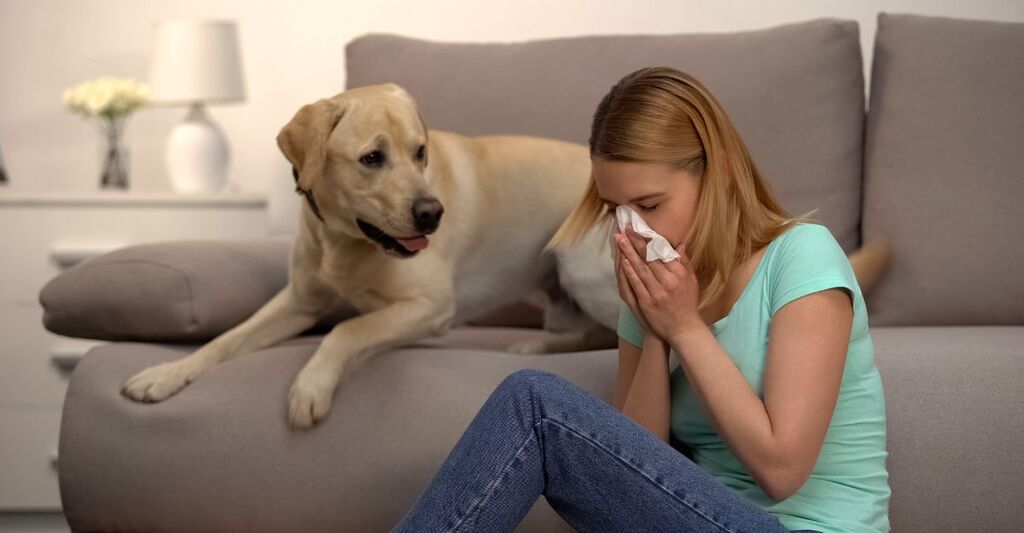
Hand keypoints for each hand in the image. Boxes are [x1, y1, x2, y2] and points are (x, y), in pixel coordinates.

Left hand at [615, 226, 702, 344]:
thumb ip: (684, 262)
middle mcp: (668, 282)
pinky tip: (623, 261)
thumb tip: (680, 245)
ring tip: (620, 240)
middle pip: (649, 258)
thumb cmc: (687, 304)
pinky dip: (629, 271)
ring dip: (629, 253)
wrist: (683, 329)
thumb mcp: (691, 281)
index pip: (661, 252)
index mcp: (678, 274)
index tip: (640, 229)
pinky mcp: (647, 303)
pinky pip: (636, 284)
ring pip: (640, 268)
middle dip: (635, 242)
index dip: (649, 240)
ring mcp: (656, 293)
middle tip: (625, 229)